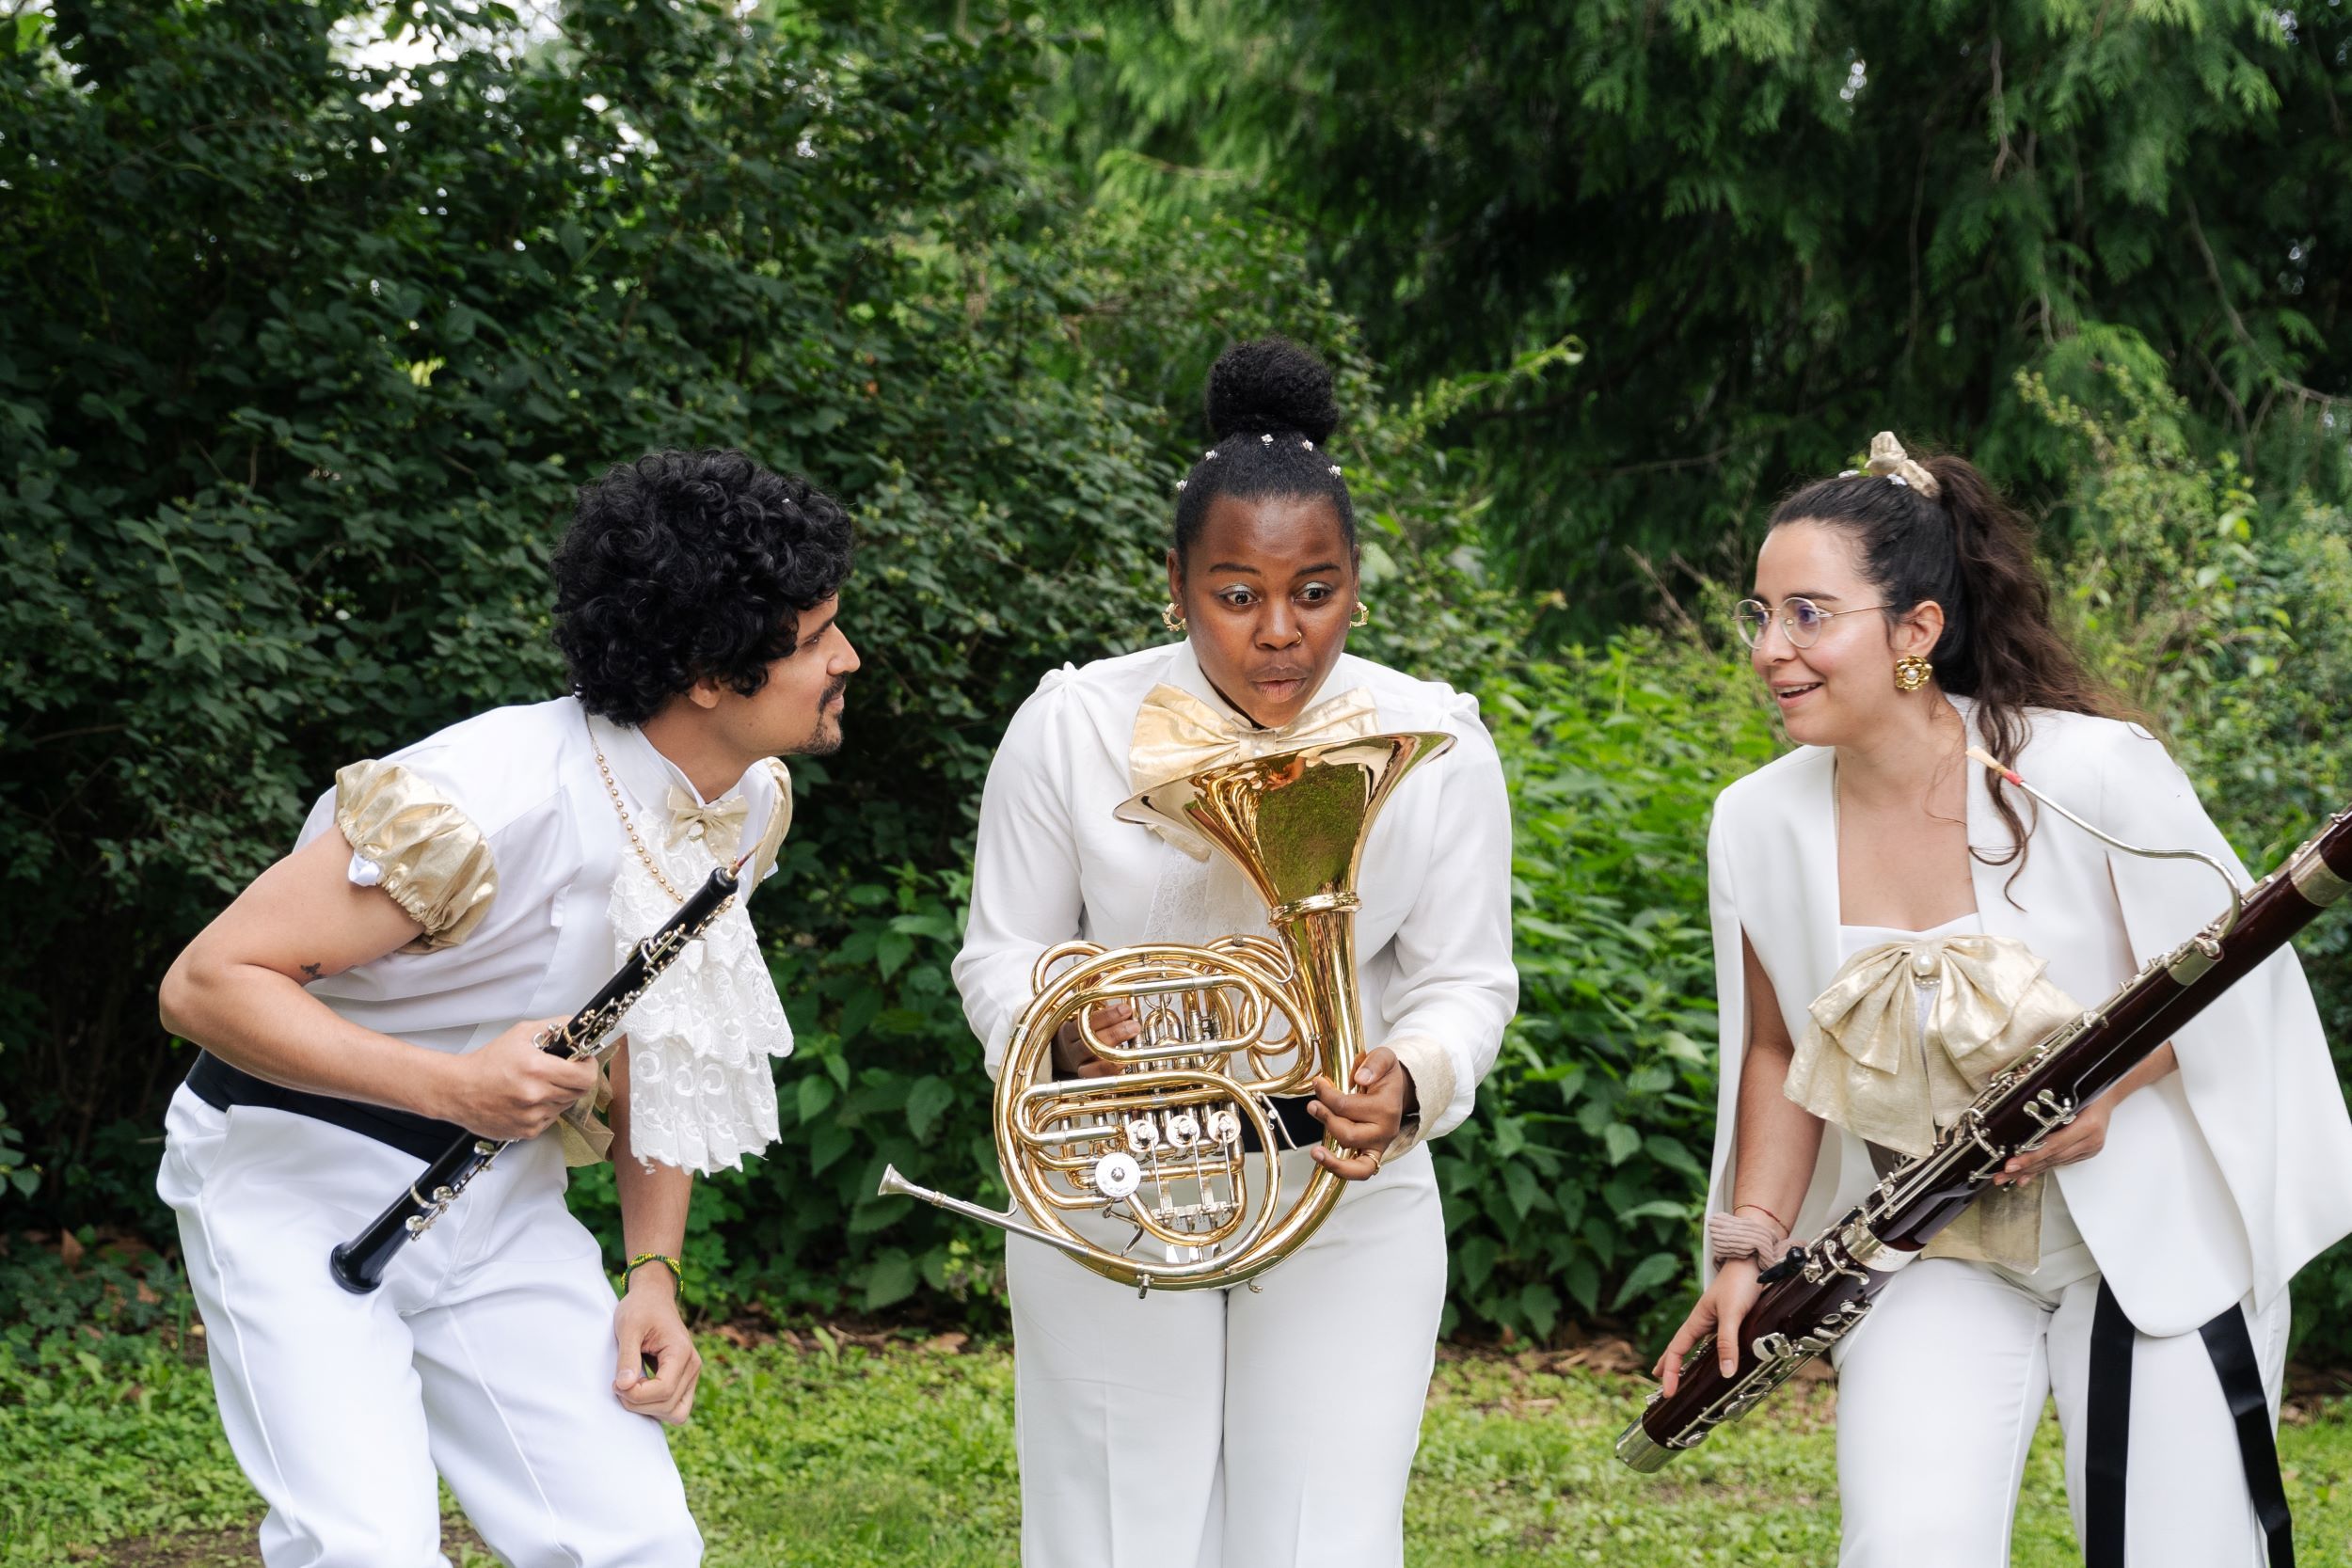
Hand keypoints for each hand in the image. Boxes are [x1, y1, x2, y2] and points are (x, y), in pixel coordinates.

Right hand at [433, 1015, 594, 1140]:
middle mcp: (537, 1096)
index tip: (582, 1062)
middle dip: (574, 1080)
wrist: (457, 1090)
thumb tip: (577, 1026)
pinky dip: (544, 1110)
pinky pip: (549, 1120)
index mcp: (538, 1070)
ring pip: (564, 1106)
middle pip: (579, 1092)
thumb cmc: (487, 1062)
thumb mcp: (521, 1033)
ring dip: (558, 1096)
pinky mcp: (525, 1132)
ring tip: (537, 1086)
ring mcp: (532, 1117)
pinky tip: (526, 1100)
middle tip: (561, 1072)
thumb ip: (554, 1027)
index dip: (588, 1067)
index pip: (586, 1076)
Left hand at [613, 1269, 702, 1424]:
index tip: (616, 1383)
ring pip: (676, 1413)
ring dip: (649, 1409)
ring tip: (631, 1388)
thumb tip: (624, 1387)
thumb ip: (627, 1357)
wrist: (653, 1296)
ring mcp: (691, 1375)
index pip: (664, 1390)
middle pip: (669, 1406)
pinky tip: (640, 1391)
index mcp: (681, 1352)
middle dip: (639, 1404)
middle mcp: (693, 1366)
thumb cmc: (640, 1308)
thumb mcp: (628, 1327)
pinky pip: (675, 1407)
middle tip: (620, 1385)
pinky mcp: (684, 1380)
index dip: (637, 1395)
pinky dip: (656, 1407)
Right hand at [1052, 1000, 1133, 1077]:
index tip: (1126, 1009)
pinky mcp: (1086, 1079)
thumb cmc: (1078, 1030)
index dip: (1106, 1016)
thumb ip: (1089, 993)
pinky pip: (1096, 1080)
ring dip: (1114, 1055)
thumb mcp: (1080, 1010)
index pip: (1086, 1022)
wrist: (1060, 1056)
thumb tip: (1097, 973)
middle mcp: (1072, 1049)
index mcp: (1069, 1029)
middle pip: (1090, 1042)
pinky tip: (1124, 1064)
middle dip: (1114, 1033)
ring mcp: (1079, 1065)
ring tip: (1131, 1048)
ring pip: (1092, 1063)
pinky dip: (1109, 1073)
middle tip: (1135, 1025)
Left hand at [1306, 1045, 1415, 1181]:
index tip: (1318, 1083)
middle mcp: (1385, 1131)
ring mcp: (1379, 1146)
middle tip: (1313, 1105)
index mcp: (1387, 1108)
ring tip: (1315, 1151)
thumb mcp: (1384, 1057)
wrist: (1396, 1089)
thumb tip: (1360, 1078)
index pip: (1347, 1106)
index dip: (1326, 1095)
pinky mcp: (1372, 1156)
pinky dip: (1341, 1171)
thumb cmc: (1386, 1076)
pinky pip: (1360, 1172)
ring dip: (1332, 1158)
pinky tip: (1324, 1162)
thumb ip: (1375, 1063)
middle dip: (1326, 1119)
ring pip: (1355, 1162)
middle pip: (1348, 1134)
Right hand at [1653, 1259, 1763, 1396]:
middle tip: (1664, 1384)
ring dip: (1686, 1360)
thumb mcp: (1732, 1314)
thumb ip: (1727, 1342)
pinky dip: (1709, 1354)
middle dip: (1670, 1366)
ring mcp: (1715, 1321)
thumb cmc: (1739, 1283)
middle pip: (1679, 1348)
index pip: (1676, 1350)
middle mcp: (1703, 1322)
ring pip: (1696, 1345)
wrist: (1753, 1262)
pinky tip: (1714, 1357)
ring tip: (1681, 1373)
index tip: (1668, 1392)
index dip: (1670, 1371)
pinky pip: (1714, 1342)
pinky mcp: (1730, 1320)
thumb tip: (1724, 1373)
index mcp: (1697, 1321)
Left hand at [1997, 1094, 2112, 1183]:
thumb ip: (2048, 1112)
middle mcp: (2091, 1141)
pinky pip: (2061, 1161)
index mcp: (2088, 1126)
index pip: (2053, 1146)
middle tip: (2004, 1174)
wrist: (2108, 1093)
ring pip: (2056, 1162)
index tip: (2011, 1164)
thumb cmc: (2088, 1090)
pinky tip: (2028, 1175)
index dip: (2031, 1156)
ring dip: (2032, 1170)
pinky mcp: (2087, 1151)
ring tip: (2010, 1176)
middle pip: (2053, 1157)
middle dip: (2026, 1167)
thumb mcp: (2068, 1095)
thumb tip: (2019, 1119)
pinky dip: (2043, 1166)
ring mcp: (2090, 1148)